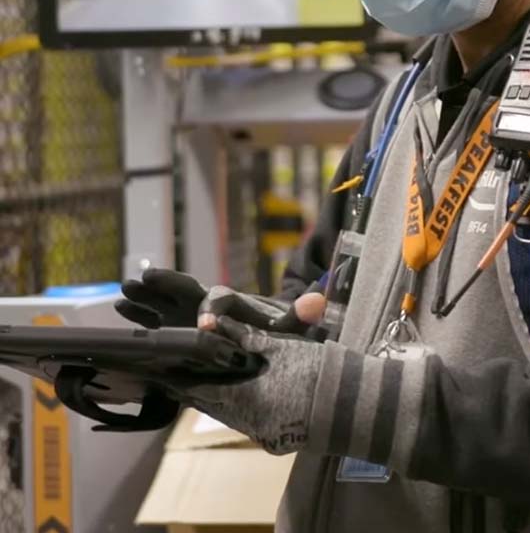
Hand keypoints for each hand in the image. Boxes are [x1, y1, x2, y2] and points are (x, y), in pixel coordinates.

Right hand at [115, 270, 323, 332]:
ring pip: (165, 303)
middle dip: (164, 287)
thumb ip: (299, 315)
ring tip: (122, 295)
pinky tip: (120, 310)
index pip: (219, 302)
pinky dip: (140, 316)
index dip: (211, 313)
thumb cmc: (274, 331)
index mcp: (233, 302)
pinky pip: (157, 321)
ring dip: (145, 299)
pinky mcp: (177, 331)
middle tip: (140, 281)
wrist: (263, 338)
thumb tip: (318, 300)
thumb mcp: (289, 326)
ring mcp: (188, 316)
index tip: (204, 327)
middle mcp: (207, 303)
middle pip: (185, 290)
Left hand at [175, 316, 322, 454]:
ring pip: (231, 416)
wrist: (355, 401)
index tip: (165, 373)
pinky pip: (248, 423)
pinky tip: (237, 395)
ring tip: (203, 384)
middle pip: (214, 407)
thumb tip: (218, 323)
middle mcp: (251, 423)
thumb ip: (246, 337)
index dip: (183, 382)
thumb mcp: (282, 347)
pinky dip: (237, 408)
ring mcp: (265, 436)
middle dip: (197, 391)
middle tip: (180, 376)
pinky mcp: (279, 440)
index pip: (203, 392)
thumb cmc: (317, 368)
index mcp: (248, 399)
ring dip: (218, 400)